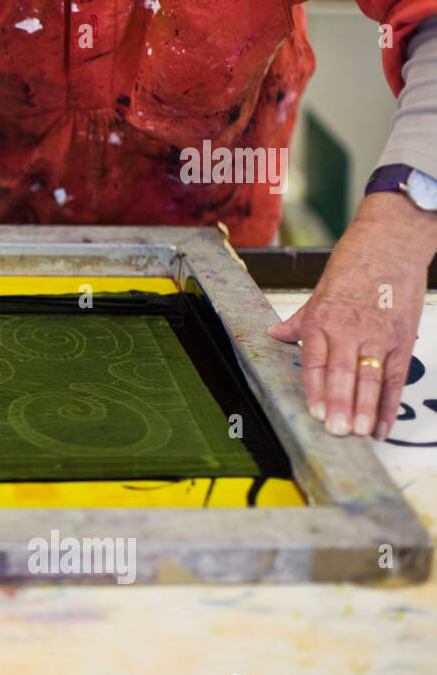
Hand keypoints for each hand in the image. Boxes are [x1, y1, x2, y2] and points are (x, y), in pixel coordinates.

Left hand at [268, 192, 436, 439]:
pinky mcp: (401, 338)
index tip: (315, 413)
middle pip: (343, 373)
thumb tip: (273, 335)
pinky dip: (389, 403)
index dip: (315, 389)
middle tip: (338, 431)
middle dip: (341, 405)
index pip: (315, 361)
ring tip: (360, 432)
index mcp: (322, 320)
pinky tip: (382, 423)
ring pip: (371, 377)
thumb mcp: (318, 292)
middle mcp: (349, 329)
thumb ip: (298, 321)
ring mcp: (377, 335)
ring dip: (366, 408)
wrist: (391, 241)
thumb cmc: (354, 265)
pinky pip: (395, 376)